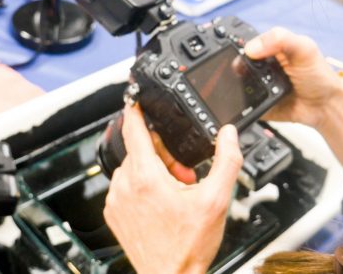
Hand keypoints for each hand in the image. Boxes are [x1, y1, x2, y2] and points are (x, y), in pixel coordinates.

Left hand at [103, 104, 242, 273]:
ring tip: (175, 190)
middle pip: (140, 150)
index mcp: (146, 176)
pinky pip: (126, 186)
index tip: (136, 98)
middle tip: (183, 173)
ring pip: (133, 167)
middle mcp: (125, 185)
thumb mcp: (217, 199)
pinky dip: (142, 186)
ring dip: (153, 170)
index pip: (133, 129)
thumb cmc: (189, 244)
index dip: (136, 109)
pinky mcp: (114, 213)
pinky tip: (162, 202)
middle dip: (162, 153)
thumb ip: (226, 161)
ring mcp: (116, 201)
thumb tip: (228, 135)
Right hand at [244, 27, 341, 128]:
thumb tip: (252, 48)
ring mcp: (259, 86)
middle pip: (240, 65)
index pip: (248, 45)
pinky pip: (243, 104)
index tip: (241, 54)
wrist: (326, 106)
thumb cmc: (319, 75)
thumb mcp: (304, 49)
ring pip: (238, 84)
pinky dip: (241, 104)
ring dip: (238, 87)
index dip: (241, 48)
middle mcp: (263, 67)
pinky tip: (246, 102)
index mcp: (272, 49)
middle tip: (243, 73)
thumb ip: (281, 39)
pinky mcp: (258, 104)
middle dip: (237, 70)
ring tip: (247, 88)